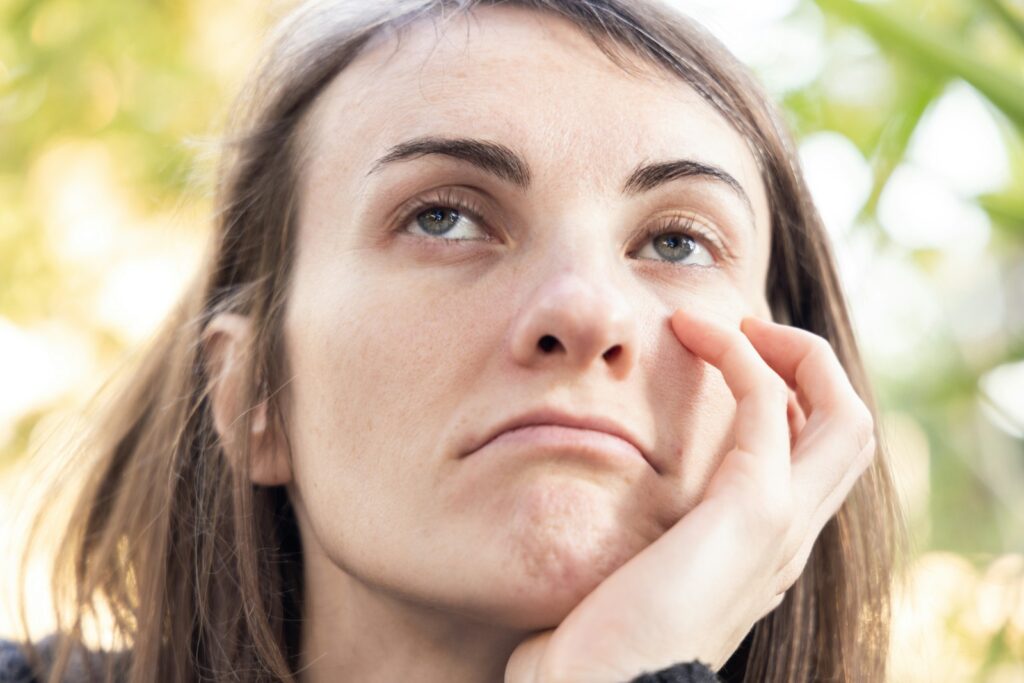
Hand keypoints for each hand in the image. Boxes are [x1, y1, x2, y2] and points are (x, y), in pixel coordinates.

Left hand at [504, 309, 876, 682]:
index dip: (785, 396)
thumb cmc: (591, 645)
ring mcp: (780, 527)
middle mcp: (787, 537)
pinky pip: (770, 404)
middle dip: (807, 366)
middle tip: (742, 331)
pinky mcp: (752, 512)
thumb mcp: (630, 574)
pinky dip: (741, 354)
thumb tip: (601, 505)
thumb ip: (644, 537)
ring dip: (788, 349)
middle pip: (849, 432)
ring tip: (724, 324)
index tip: (720, 359)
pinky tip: (693, 334)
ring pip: (843, 415)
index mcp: (760, 549)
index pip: (812, 455)